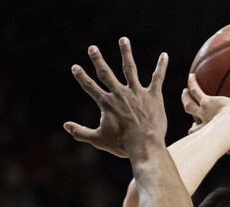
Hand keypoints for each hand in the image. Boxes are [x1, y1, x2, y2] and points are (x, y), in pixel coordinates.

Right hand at [64, 38, 167, 157]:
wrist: (144, 145)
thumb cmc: (122, 144)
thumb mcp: (98, 139)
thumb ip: (81, 132)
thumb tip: (65, 126)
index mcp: (107, 103)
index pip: (90, 87)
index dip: (81, 76)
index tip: (75, 67)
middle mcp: (120, 93)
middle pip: (106, 73)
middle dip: (98, 60)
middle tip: (92, 48)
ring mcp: (137, 92)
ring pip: (130, 68)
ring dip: (126, 53)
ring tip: (123, 39)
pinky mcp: (153, 95)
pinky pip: (157, 78)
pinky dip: (161, 66)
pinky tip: (164, 55)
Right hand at [181, 74, 229, 159]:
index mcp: (211, 132)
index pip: (198, 133)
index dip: (195, 131)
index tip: (194, 127)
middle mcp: (204, 122)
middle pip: (192, 117)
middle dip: (190, 112)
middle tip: (188, 105)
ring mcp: (204, 111)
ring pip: (190, 104)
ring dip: (186, 97)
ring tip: (185, 91)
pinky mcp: (207, 102)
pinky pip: (197, 90)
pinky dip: (193, 83)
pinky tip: (192, 75)